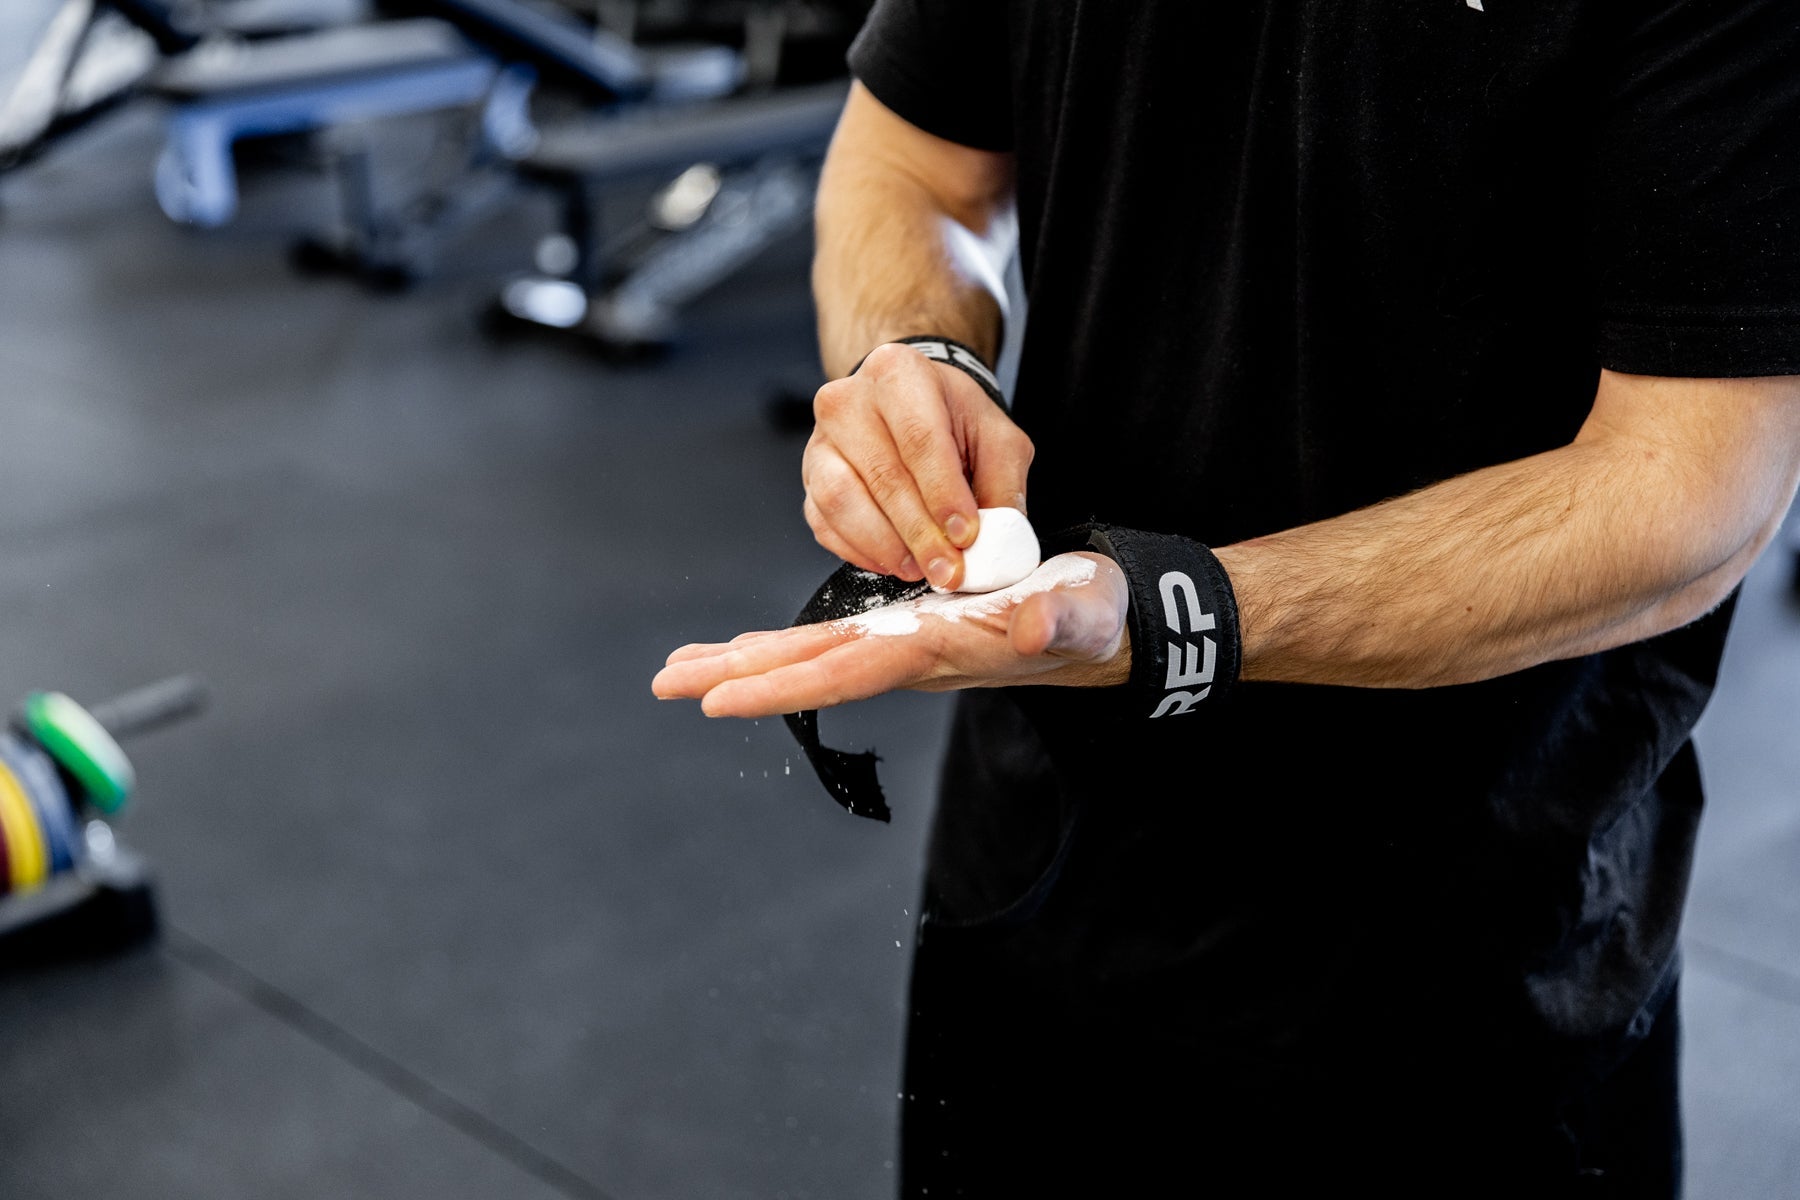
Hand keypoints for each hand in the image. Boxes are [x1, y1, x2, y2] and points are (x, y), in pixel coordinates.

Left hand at [652, 553, 1130, 718]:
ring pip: (809, 654)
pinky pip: (829, 640)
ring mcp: (901, 642)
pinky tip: (745, 649)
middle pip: (808, 669)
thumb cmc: (1091, 617)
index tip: (717, 698)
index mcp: (935, 650)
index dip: (780, 684)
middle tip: (664, 684)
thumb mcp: (1083, 613)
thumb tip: (1029, 628)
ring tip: (682, 669)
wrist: (1098, 623)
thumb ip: (1060, 622)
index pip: (844, 672)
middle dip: (737, 678)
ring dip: (745, 662)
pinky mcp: (904, 628)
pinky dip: (781, 646)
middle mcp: (906, 654)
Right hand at [803, 343, 1034, 591]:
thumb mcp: (996, 438)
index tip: (965, 536)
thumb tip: (996, 542)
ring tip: (920, 568)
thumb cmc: (953, 419)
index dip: (943, 494)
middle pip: (883, 476)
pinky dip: (859, 552)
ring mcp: (820, 439)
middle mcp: (848, 400)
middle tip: (948, 570)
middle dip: (919, 534)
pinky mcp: (810, 477)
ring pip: (842, 501)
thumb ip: (1002, 485)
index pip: (920, 439)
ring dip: (885, 546)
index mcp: (898, 373)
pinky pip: (824, 523)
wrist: (909, 407)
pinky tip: (894, 562)